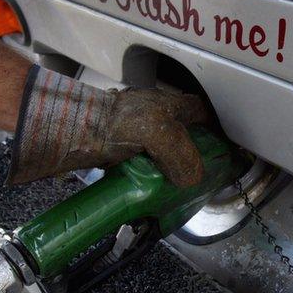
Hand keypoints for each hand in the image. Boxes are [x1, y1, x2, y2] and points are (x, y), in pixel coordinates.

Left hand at [8, 66, 209, 186]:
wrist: (70, 131)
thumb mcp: (160, 135)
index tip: (222, 147)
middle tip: (199, 174)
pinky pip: (139, 162)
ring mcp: (132, 130)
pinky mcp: (116, 146)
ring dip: (168, 167)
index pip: (201, 112)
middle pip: (181, 132)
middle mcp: (152, 114)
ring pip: (160, 149)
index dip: (214, 128)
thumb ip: (182, 156)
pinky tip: (148, 187)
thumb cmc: (113, 124)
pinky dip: (146, 175)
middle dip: (192, 151)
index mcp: (168, 105)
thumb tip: (192, 178)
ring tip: (176, 187)